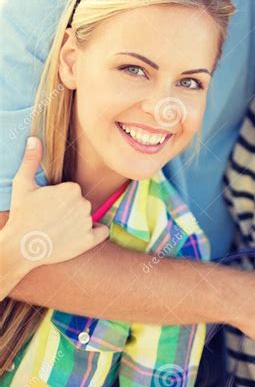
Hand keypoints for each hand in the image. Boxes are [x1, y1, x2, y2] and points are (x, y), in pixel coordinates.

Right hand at [6, 136, 108, 273]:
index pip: (72, 191)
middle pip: (81, 204)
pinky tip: (80, 235)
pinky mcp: (88, 241)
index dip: (60, 199)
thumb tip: (34, 139)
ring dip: (78, 222)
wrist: (19, 248)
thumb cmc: (21, 215)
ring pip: (88, 217)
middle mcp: (83, 204)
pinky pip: (102, 232)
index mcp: (72, 188)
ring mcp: (87, 223)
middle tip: (51, 219)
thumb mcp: (22, 184)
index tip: (48, 206)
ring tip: (59, 230)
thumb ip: (31, 160)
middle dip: (69, 210)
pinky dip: (95, 233)